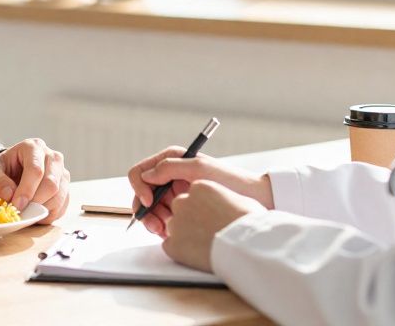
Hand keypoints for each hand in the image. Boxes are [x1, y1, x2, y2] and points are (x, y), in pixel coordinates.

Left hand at [0, 138, 69, 224]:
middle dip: (35, 202)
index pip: (36, 170)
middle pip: (51, 184)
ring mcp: (62, 172)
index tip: (17, 205)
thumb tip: (9, 195)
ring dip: (43, 209)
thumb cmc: (3, 168)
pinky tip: (36, 213)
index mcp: (33, 147)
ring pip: (60, 195)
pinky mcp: (65, 187)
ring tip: (27, 212)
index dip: (27, 190)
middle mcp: (52, 157)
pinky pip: (63, 205)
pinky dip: (49, 214)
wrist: (12, 170)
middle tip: (22, 211)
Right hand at [127, 146, 272, 237]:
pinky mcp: (181, 209)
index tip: (150, 202)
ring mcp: (174, 194)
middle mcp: (169, 176)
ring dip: (153, 221)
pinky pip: (162, 219)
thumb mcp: (200, 169)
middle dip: (146, 210)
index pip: (140, 173)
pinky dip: (162, 227)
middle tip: (156, 226)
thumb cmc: (231, 180)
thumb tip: (146, 176)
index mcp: (171, 161)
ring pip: (150, 209)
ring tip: (165, 231)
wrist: (255, 198)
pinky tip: (171, 233)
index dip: (140, 187)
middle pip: (142, 194)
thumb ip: (170, 168)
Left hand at [162, 180, 264, 271]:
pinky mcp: (173, 244)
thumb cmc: (250, 223)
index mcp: (199, 187)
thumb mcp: (240, 199)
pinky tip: (199, 254)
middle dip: (192, 220)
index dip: (204, 208)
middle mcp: (183, 202)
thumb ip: (223, 198)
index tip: (213, 217)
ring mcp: (176, 223)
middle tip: (209, 231)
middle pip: (181, 210)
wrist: (249, 246)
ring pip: (176, 228)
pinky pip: (171, 246)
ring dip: (187, 235)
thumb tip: (226, 204)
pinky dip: (181, 251)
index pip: (193, 195)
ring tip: (208, 244)